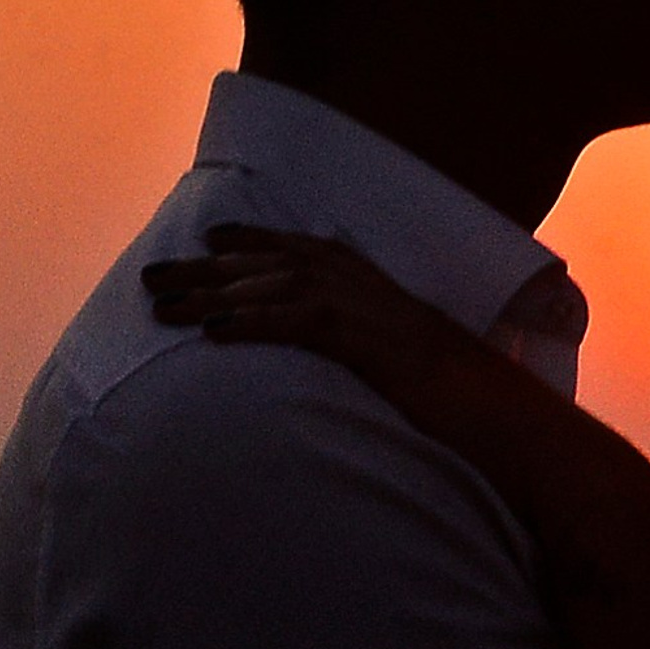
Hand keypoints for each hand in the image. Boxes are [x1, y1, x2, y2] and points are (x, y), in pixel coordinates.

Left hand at [142, 226, 505, 435]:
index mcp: (372, 283)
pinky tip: (212, 332)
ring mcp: (363, 309)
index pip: (301, 248)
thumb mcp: (405, 353)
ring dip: (213, 295)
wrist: (496, 410)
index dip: (252, 241)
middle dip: (207, 269)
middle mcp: (363, 284)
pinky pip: (294, 323)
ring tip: (163, 308)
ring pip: (271, 287)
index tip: (210, 239)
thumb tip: (348, 348)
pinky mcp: (361, 341)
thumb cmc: (457, 393)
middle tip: (153, 278)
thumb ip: (369, 338)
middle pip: (270, 264)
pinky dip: (250, 323)